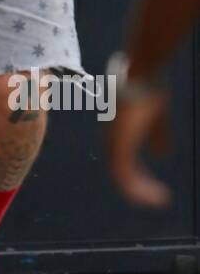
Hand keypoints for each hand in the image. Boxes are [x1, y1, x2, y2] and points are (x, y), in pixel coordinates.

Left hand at [107, 87, 171, 207]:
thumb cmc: (147, 89)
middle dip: (140, 190)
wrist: (141, 74)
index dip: (138, 179)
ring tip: (160, 199)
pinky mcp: (117, 144)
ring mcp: (112, 142)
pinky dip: (140, 188)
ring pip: (122, 179)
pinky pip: (124, 176)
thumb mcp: (157, 117)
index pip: (122, 164)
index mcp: (118, 135)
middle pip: (121, 175)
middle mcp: (111, 141)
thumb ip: (158, 136)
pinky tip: (158, 194)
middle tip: (158, 199)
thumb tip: (162, 154)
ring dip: (141, 192)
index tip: (156, 190)